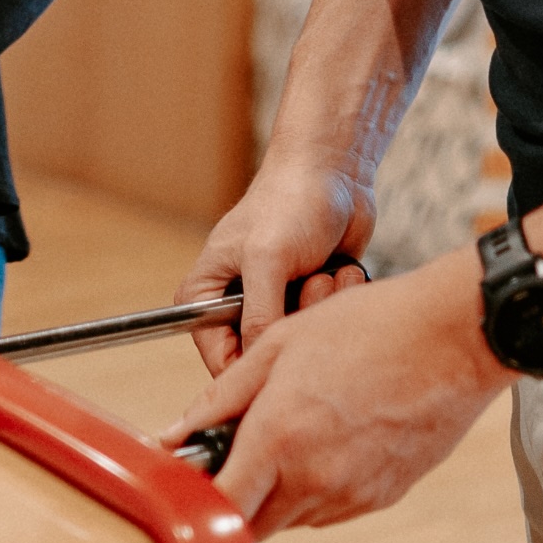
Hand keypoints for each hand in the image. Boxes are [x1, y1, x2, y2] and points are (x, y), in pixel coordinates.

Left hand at [159, 259, 508, 535]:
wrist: (454, 338)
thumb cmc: (369, 328)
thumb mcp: (278, 345)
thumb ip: (223, 397)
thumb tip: (178, 431)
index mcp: (279, 439)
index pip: (222, 506)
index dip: (198, 501)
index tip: (189, 482)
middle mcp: (315, 479)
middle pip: (255, 523)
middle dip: (235, 500)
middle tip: (230, 456)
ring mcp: (353, 494)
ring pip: (294, 519)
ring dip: (276, 496)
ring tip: (286, 437)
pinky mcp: (383, 497)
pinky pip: (332, 511)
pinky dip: (315, 491)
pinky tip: (323, 443)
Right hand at [177, 151, 375, 370]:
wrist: (334, 174)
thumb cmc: (289, 203)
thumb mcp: (267, 259)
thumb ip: (258, 316)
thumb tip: (258, 365)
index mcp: (205, 297)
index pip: (222, 363)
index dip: (254, 367)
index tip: (287, 347)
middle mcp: (237, 306)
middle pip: (266, 356)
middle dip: (295, 324)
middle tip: (307, 283)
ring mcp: (276, 303)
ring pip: (301, 342)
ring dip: (320, 308)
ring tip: (321, 269)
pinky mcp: (309, 299)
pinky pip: (327, 327)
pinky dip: (337, 301)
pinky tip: (337, 269)